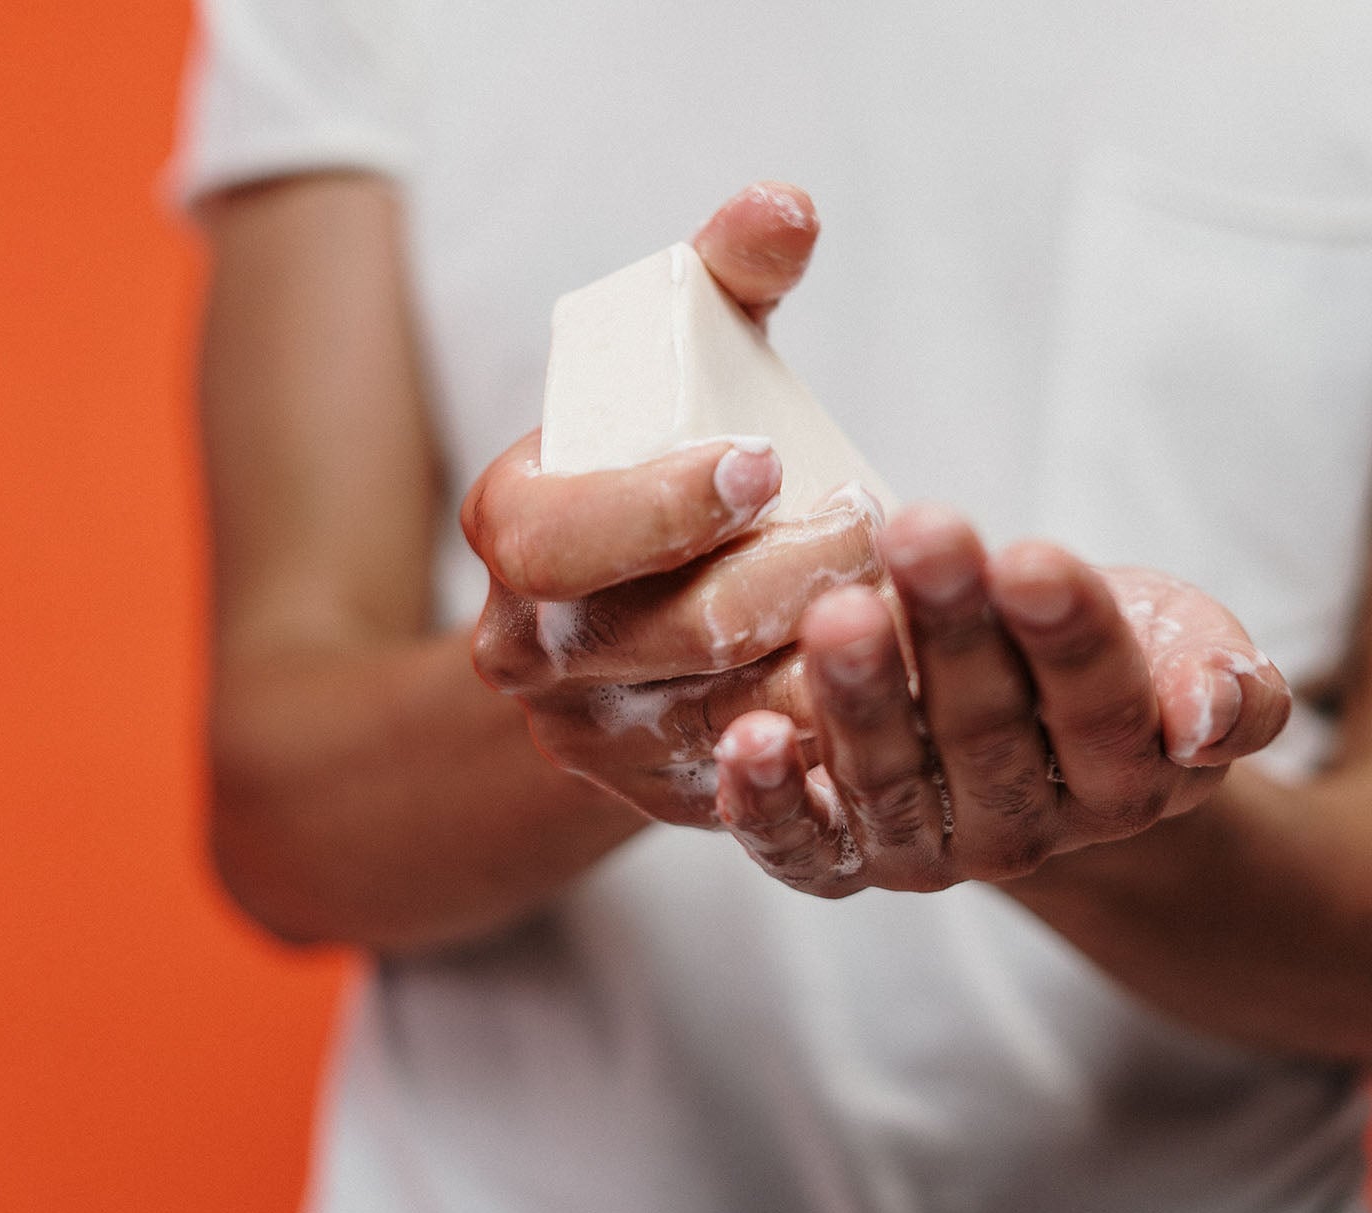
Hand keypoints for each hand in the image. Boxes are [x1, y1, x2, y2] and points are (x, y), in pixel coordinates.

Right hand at [462, 184, 883, 825]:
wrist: (617, 610)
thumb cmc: (658, 464)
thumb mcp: (679, 363)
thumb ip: (724, 276)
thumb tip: (787, 209)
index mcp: (510, 534)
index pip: (556, 541)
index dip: (656, 508)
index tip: (766, 461)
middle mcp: (529, 651)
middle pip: (666, 635)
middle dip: (785, 578)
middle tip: (873, 525)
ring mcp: (592, 736)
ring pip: (725, 717)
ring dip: (828, 659)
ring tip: (907, 598)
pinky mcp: (658, 797)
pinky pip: (758, 784)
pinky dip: (831, 736)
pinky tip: (896, 687)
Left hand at [712, 505, 1292, 894]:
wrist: (1021, 723)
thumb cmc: (1103, 656)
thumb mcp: (1183, 647)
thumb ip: (1226, 682)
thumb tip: (1206, 714)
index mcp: (1121, 779)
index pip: (1099, 706)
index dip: (1068, 635)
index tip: (1033, 558)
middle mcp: (1022, 830)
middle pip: (985, 732)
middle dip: (951, 631)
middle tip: (921, 537)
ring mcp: (926, 850)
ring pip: (890, 781)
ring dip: (859, 700)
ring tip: (837, 615)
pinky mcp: (838, 859)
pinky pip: (801, 848)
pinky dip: (768, 805)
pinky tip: (744, 741)